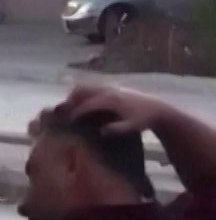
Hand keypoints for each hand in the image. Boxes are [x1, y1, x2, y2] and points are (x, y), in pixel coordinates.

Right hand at [61, 84, 177, 135]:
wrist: (157, 109)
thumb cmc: (144, 120)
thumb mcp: (133, 127)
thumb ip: (118, 129)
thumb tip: (101, 132)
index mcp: (111, 100)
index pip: (87, 104)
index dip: (75, 112)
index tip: (66, 121)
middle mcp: (107, 90)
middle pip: (82, 91)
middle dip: (70, 101)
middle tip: (61, 112)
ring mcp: (109, 87)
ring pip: (85, 87)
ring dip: (75, 96)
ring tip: (69, 107)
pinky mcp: (111, 87)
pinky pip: (91, 87)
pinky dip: (83, 93)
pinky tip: (82, 103)